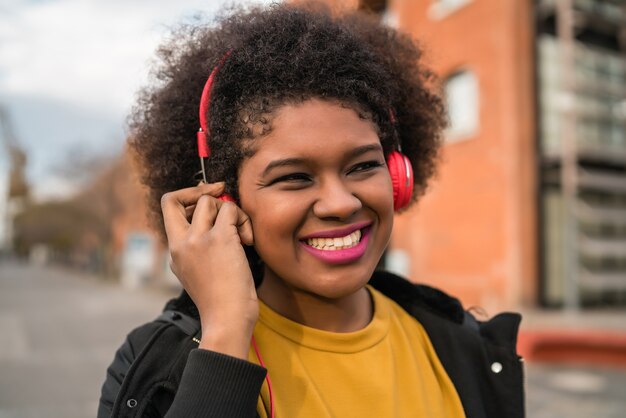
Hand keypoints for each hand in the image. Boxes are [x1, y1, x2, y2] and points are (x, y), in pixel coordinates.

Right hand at [161, 182, 256, 358]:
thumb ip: (199, 248)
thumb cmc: (222, 301)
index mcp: (174, 252)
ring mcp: (197, 240)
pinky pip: (231, 210)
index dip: (186, 198)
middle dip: (199, 190)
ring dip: (231, 210)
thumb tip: (216, 217)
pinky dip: (243, 220)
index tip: (207, 201)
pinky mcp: (219, 240)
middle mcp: (181, 243)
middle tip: (220, 194)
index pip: (168, 211)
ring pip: (210, 201)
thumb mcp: (199, 273)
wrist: (227, 320)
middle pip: (174, 199)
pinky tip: (248, 240)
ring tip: (241, 233)